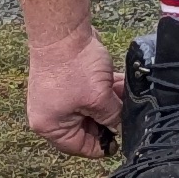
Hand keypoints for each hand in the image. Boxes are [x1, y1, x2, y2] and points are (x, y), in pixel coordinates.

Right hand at [25, 31, 124, 155]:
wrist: (65, 30)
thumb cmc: (73, 65)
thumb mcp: (99, 99)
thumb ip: (113, 117)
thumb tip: (122, 127)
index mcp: (50, 126)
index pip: (78, 147)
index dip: (101, 146)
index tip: (119, 143)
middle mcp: (51, 114)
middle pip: (86, 127)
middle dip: (108, 120)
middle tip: (126, 117)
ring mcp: (59, 96)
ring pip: (91, 108)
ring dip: (110, 103)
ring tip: (128, 98)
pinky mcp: (68, 80)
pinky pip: (89, 92)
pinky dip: (105, 90)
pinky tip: (121, 85)